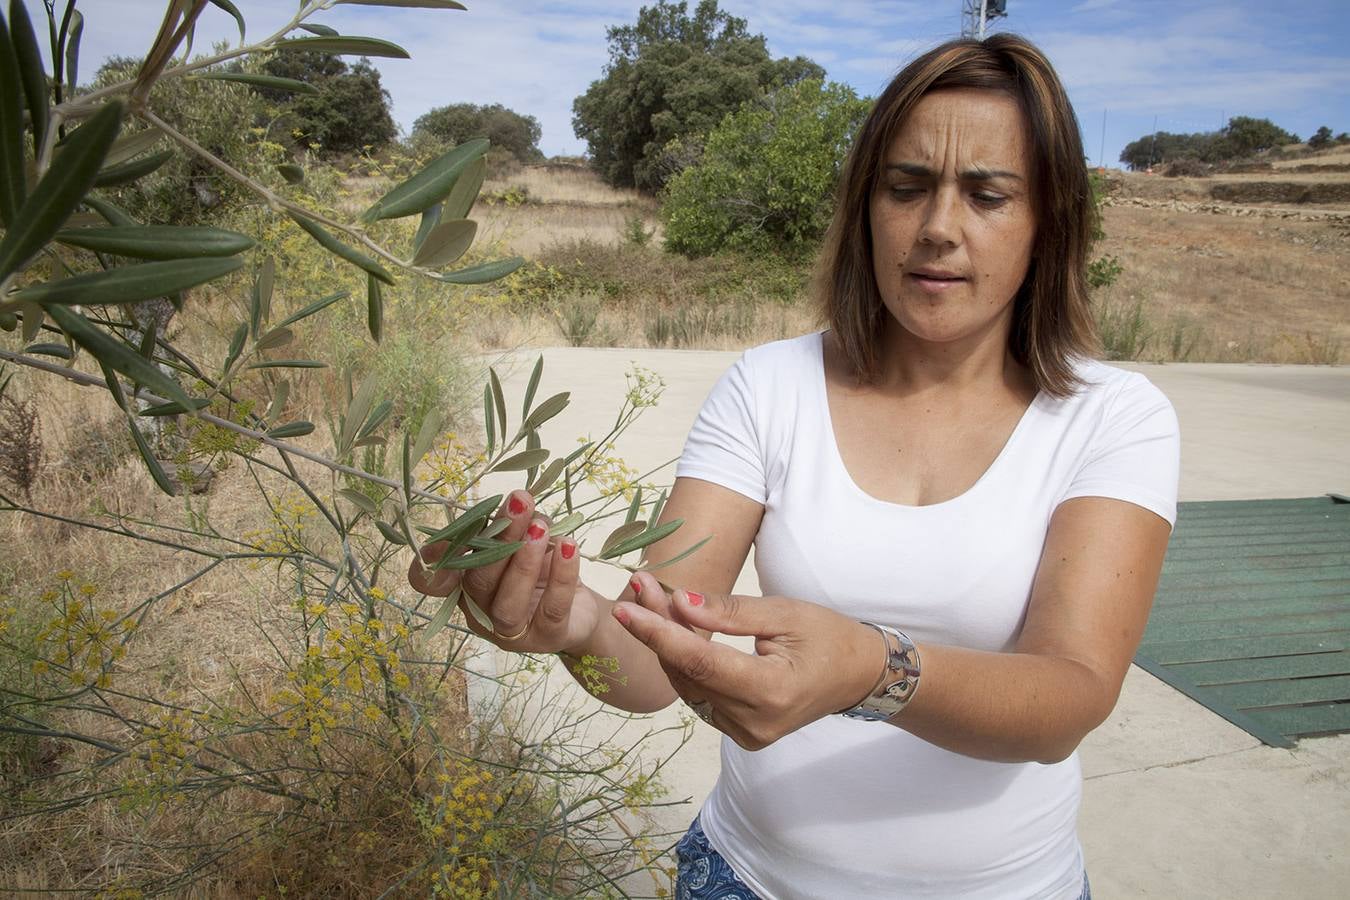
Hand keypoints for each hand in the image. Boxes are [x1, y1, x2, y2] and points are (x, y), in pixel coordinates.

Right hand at [407, 490, 602, 653]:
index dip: (431, 562)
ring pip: (509, 602)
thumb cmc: (542, 571)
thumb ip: (513, 528)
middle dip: (499, 538)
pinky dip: (562, 575)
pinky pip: (552, 608)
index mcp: (465, 585)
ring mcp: (511, 631)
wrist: (579, 611)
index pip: (433, 581)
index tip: (445, 537)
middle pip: (479, 580)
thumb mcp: (523, 545)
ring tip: (540, 527)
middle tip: (519, 503)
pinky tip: (570, 547)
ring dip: (524, 562)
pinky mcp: (546, 637)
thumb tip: (518, 504)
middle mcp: (480, 611)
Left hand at [614, 584, 883, 749]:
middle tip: (641, 586)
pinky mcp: (741, 734)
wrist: (858, 675)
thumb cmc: (828, 636)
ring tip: (653, 601)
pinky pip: (700, 696)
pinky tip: (675, 631)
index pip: (701, 662)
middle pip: (689, 673)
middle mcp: (754, 723)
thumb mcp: (784, 613)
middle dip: (658, 629)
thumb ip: (729, 612)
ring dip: (667, 645)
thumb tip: (678, 602)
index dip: (658, 635)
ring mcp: (747, 735)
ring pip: (688, 687)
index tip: (626, 609)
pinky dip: (685, 664)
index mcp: (771, 692)